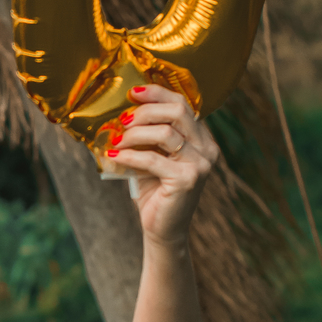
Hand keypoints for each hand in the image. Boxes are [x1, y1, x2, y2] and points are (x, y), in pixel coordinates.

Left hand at [107, 86, 217, 242]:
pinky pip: (152, 158)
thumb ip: (148, 135)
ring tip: (116, 140)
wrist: (162, 229)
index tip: (133, 92)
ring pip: (166, 133)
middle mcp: (207, 148)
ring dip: (134, 133)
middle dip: (145, 111)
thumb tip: (122, 111)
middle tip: (122, 120)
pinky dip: (129, 155)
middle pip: (178, 111)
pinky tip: (114, 156)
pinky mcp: (188, 179)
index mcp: (202, 139)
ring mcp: (201, 164)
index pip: (183, 104)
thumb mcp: (152, 157)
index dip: (158, 93)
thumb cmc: (155, 191)